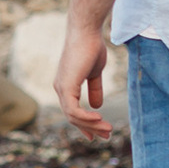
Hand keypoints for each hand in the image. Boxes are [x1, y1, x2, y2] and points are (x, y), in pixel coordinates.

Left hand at [54, 22, 114, 139]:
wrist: (87, 32)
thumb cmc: (91, 47)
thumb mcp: (95, 72)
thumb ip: (94, 88)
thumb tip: (97, 106)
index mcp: (65, 86)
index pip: (72, 111)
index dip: (84, 124)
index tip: (96, 134)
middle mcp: (60, 88)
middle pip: (73, 117)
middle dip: (90, 128)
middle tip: (107, 135)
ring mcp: (61, 88)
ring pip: (73, 116)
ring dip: (92, 125)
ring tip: (108, 128)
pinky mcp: (66, 86)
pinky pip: (73, 110)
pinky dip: (86, 117)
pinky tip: (99, 119)